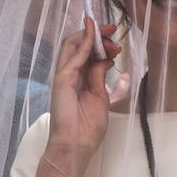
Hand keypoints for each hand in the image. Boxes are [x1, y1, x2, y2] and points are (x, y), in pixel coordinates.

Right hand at [42, 19, 120, 176]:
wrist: (76, 146)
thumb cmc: (86, 128)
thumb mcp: (101, 97)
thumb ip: (100, 78)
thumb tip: (107, 61)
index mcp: (78, 80)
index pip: (86, 54)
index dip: (100, 43)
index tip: (115, 40)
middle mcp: (69, 75)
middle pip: (79, 45)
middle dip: (96, 34)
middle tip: (112, 30)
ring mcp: (64, 76)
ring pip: (72, 45)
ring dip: (91, 35)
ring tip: (107, 31)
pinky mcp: (61, 80)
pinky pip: (73, 57)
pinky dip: (84, 44)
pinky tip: (95, 37)